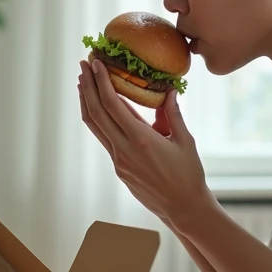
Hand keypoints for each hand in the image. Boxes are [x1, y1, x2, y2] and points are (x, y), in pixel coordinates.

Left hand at [77, 58, 210, 226]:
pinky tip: (98, 107)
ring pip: (95, 126)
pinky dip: (97, 118)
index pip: (113, 105)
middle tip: (83, 64)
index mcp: (141, 139)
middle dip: (87, 86)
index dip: (101, 82)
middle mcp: (124, 149)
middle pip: (96, 112)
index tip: (96, 63)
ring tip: (83, 81)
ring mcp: (118, 160)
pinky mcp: (119, 168)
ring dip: (87, 101)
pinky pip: (103, 137)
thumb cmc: (188, 174)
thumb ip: (173, 114)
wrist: (183, 208)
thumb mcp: (185, 140)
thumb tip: (169, 90)